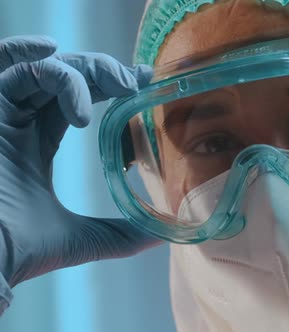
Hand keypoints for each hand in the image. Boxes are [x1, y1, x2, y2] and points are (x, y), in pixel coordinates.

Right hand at [0, 36, 159, 286]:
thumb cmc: (16, 250)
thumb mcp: (82, 238)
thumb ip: (122, 234)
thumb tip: (163, 235)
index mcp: (37, 142)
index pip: (78, 98)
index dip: (110, 85)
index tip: (144, 79)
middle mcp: (19, 123)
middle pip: (65, 76)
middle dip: (104, 72)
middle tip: (135, 83)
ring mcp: (2, 114)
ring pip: (46, 68)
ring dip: (86, 70)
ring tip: (117, 88)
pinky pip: (14, 70)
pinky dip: (41, 61)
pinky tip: (60, 55)